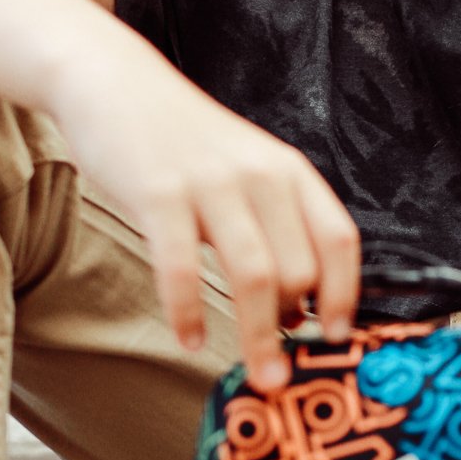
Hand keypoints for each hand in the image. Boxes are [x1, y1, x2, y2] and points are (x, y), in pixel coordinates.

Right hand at [50, 49, 360, 392]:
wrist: (114, 84)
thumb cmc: (183, 142)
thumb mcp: (245, 171)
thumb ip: (274, 227)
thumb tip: (297, 308)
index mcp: (289, 171)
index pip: (339, 239)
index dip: (346, 295)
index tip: (336, 339)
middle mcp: (260, 175)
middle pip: (300, 269)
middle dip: (295, 331)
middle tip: (283, 371)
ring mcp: (211, 184)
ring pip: (256, 276)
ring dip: (259, 337)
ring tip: (256, 374)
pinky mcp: (159, 195)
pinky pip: (182, 269)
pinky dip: (189, 313)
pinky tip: (189, 339)